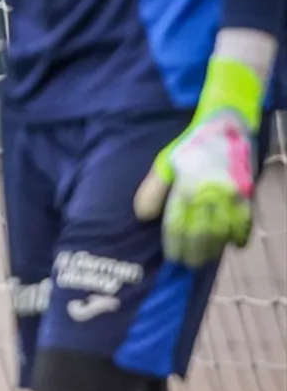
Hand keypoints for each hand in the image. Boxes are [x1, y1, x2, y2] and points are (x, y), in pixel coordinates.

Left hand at [134, 109, 257, 267]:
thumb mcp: (166, 163)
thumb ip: (153, 189)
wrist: (227, 125)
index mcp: (184, 186)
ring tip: (206, 259)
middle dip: (193, 252)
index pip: (176, 224)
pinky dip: (240, 236)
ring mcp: (230, 194)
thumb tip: (142, 216)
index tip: (173, 257)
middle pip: (199, 232)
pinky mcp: (247, 192)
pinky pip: (246, 220)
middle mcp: (207, 193)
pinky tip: (234, 246)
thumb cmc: (191, 147)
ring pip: (222, 231)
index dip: (174, 244)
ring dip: (215, 249)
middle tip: (189, 264)